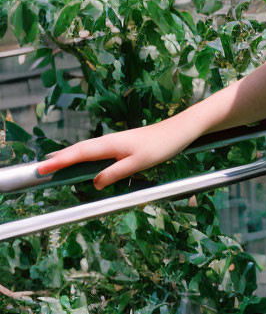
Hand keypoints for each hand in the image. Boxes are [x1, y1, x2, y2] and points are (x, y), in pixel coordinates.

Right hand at [34, 119, 194, 190]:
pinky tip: (82, 161)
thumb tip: (94, 183)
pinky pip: (96, 151)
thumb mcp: (138, 163)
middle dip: (58, 159)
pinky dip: (83, 156)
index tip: (41, 168)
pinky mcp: (121, 145)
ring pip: (86, 150)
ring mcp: (115, 142)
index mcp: (109, 144)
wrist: (179, 130)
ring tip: (53, 164)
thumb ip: (115, 173)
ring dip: (69, 157)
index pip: (78, 154)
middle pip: (78, 150)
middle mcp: (109, 141)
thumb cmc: (161, 145)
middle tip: (39, 169)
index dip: (59, 161)